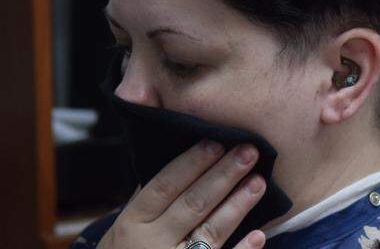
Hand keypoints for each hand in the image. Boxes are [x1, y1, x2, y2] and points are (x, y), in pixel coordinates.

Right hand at [98, 140, 267, 248]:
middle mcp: (151, 244)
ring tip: (259, 182)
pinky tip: (258, 235)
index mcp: (131, 224)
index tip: (216, 142)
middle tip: (249, 151)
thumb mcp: (120, 232)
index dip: (192, 162)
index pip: (165, 185)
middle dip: (223, 175)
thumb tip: (176, 162)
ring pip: (210, 231)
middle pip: (193, 203)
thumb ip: (146, 201)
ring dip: (237, 205)